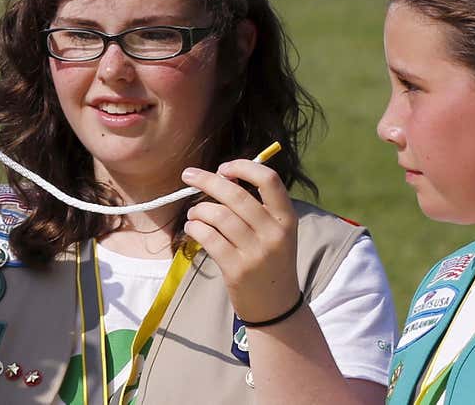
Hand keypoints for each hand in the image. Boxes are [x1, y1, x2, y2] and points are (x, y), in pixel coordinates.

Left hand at [181, 161, 300, 322]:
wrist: (276, 306)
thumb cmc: (269, 260)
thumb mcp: (276, 232)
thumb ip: (257, 206)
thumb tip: (220, 176)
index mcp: (286, 218)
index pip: (269, 179)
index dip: (242, 166)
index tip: (223, 168)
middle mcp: (275, 233)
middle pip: (235, 194)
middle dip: (206, 180)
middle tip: (188, 175)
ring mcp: (257, 252)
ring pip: (218, 215)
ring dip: (198, 209)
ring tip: (194, 214)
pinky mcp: (237, 269)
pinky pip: (208, 237)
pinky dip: (195, 227)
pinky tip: (193, 228)